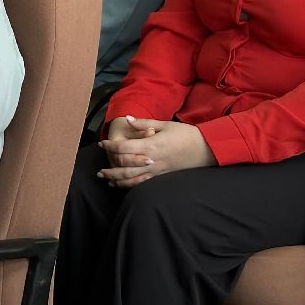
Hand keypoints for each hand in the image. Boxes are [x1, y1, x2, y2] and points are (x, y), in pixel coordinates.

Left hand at [98, 117, 213, 187]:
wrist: (205, 148)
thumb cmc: (185, 134)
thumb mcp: (164, 124)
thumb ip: (143, 123)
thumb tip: (126, 118)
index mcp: (150, 145)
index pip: (123, 148)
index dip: (110, 146)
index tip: (101, 143)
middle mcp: (151, 160)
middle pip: (124, 167)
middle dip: (110, 169)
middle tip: (99, 170)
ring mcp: (157, 171)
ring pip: (132, 179)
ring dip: (117, 180)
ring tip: (106, 179)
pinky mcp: (162, 177)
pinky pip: (143, 184)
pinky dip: (130, 186)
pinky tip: (122, 186)